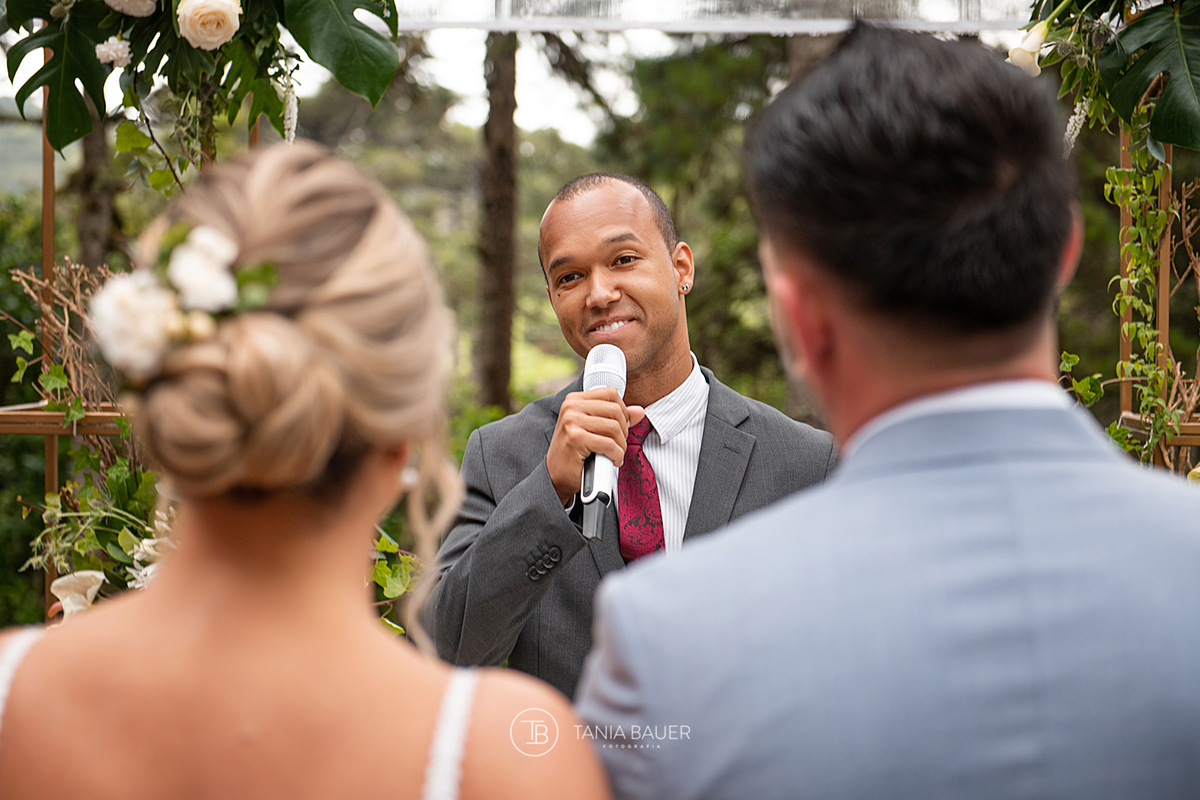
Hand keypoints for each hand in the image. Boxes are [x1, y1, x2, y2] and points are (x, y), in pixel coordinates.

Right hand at [546, 388, 645, 506]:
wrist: (555, 475)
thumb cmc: (574, 452)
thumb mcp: (594, 429)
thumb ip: (616, 418)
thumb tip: (639, 411)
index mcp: (574, 400)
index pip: (610, 393)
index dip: (623, 411)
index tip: (621, 427)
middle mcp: (571, 407)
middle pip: (615, 409)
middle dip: (624, 430)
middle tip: (619, 444)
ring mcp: (572, 422)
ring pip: (614, 427)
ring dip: (621, 445)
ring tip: (616, 453)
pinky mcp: (576, 438)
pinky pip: (609, 444)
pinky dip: (617, 455)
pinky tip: (613, 461)